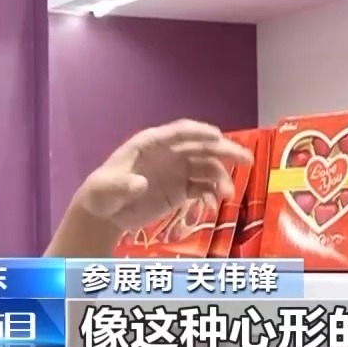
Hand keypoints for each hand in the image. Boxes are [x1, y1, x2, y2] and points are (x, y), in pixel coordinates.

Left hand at [74, 119, 252, 231]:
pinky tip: (215, 205)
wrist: (104, 214)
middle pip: (202, 147)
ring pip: (207, 168)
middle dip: (225, 151)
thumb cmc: (101, 194)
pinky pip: (204, 188)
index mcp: (151, 143)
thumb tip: (141, 183)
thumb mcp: (105, 189)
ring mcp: (178, 171)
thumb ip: (122, 185)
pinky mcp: (182, 190)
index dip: (199, 131)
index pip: (180, 132)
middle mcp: (170, 153)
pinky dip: (213, 194)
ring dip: (221, 178)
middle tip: (246, 159)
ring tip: (227, 195)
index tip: (218, 136)